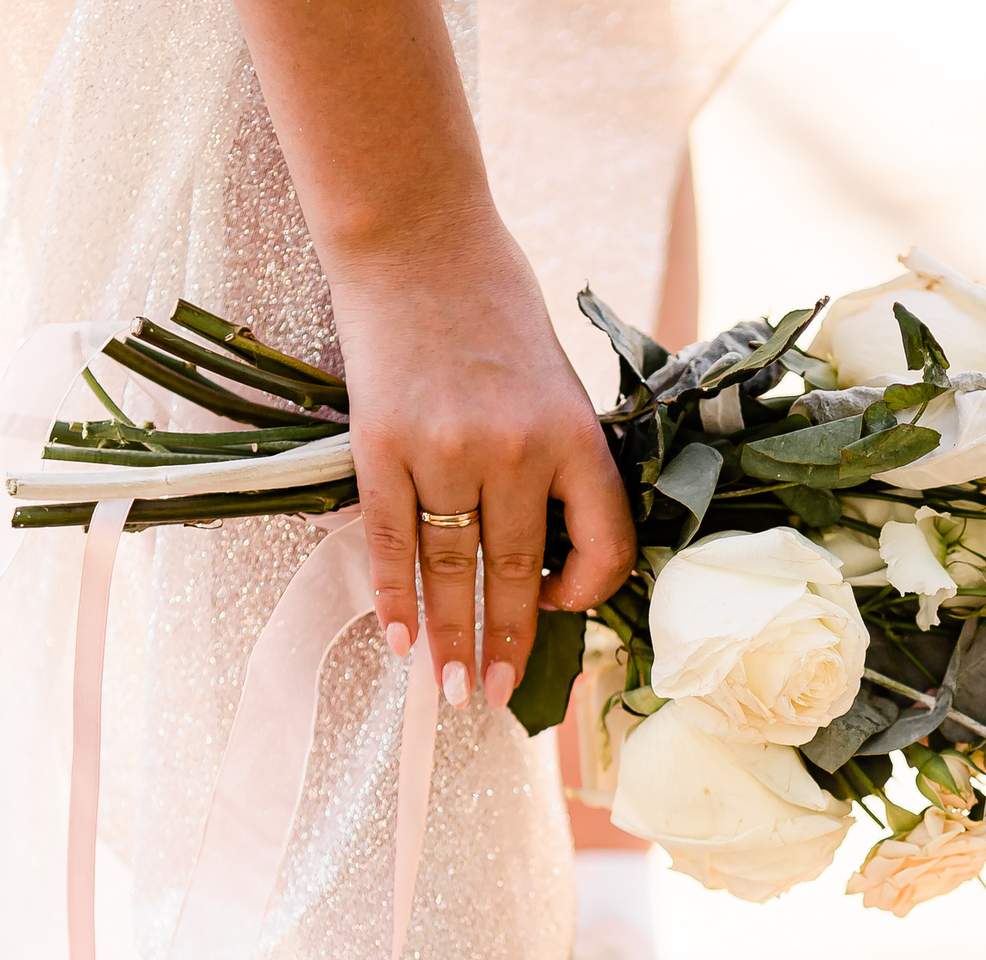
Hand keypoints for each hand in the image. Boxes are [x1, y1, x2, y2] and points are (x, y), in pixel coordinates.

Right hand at [327, 226, 636, 706]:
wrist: (418, 239)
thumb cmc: (496, 309)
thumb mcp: (557, 381)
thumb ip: (559, 461)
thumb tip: (550, 555)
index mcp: (574, 433)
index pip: (603, 543)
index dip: (589, 591)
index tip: (564, 610)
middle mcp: (515, 449)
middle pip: (517, 572)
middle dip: (508, 643)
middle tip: (495, 695)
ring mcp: (445, 450)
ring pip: (452, 569)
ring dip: (453, 638)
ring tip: (452, 688)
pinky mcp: (382, 445)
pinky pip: (391, 541)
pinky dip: (393, 597)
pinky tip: (400, 640)